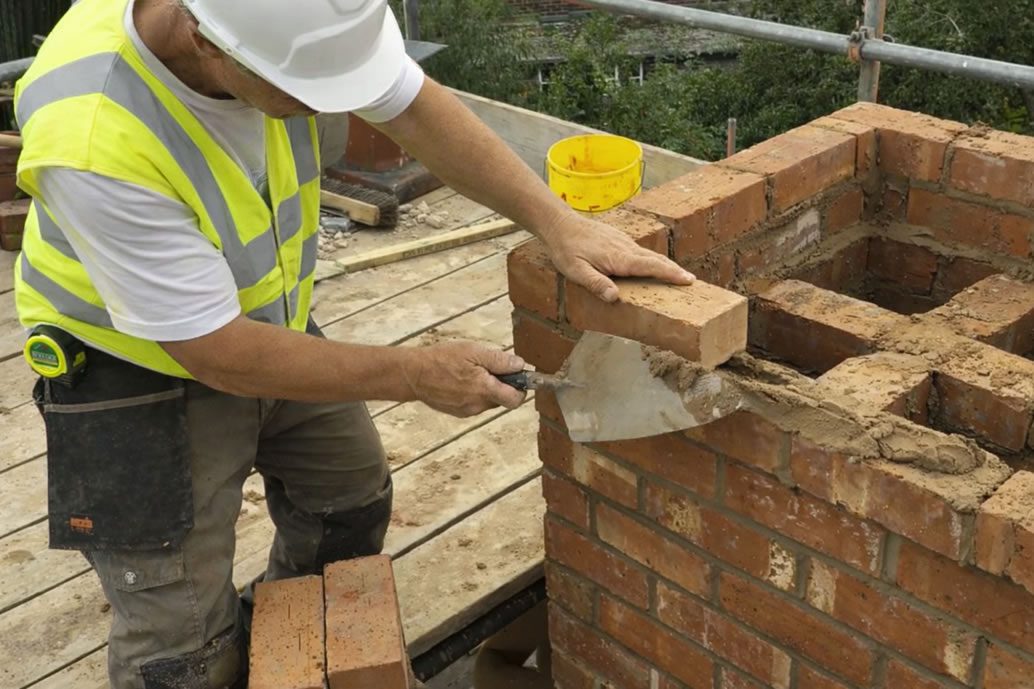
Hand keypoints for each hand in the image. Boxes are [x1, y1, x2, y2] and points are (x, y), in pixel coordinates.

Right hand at [402, 342, 526, 416]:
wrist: (413, 375)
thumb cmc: (441, 359)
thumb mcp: (473, 351)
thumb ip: (499, 360)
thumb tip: (520, 365)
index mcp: (484, 389)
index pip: (516, 399)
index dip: (521, 388)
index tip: (518, 376)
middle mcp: (478, 405)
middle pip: (503, 400)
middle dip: (502, 385)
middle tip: (488, 368)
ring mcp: (467, 411)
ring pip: (489, 401)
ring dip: (487, 389)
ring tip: (470, 372)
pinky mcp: (458, 412)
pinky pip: (475, 404)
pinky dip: (474, 393)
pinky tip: (461, 380)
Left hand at [543, 214, 695, 301]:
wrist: (560, 224)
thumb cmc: (566, 250)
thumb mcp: (576, 271)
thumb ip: (595, 284)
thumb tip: (614, 297)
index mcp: (619, 258)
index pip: (651, 266)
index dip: (670, 274)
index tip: (688, 280)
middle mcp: (626, 248)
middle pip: (656, 260)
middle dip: (675, 270)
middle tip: (692, 282)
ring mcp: (624, 243)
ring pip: (650, 255)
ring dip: (666, 265)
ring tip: (679, 277)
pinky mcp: (619, 241)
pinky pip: (641, 253)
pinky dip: (653, 261)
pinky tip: (653, 268)